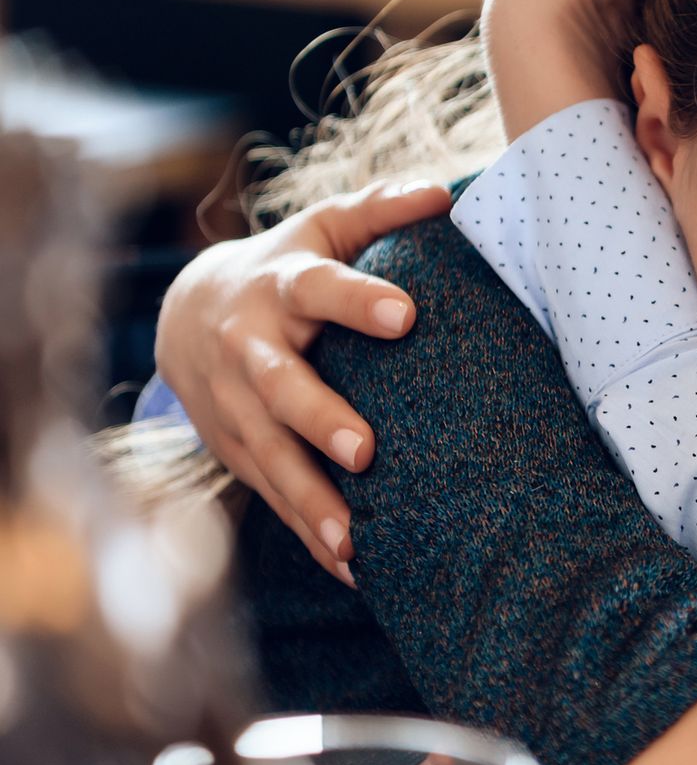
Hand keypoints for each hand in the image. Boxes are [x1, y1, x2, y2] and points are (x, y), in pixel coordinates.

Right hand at [154, 181, 452, 581]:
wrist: (185, 314)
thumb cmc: (286, 266)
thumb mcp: (325, 228)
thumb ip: (382, 210)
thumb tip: (442, 192)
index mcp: (281, 287)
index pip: (321, 290)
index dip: (359, 300)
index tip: (406, 315)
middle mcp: (249, 350)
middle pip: (280, 387)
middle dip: (319, 419)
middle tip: (366, 450)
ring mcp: (234, 408)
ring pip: (269, 457)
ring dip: (309, 501)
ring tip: (355, 541)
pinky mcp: (234, 451)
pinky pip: (271, 498)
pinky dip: (308, 536)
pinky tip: (353, 572)